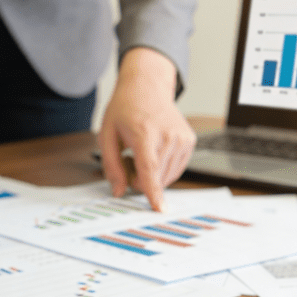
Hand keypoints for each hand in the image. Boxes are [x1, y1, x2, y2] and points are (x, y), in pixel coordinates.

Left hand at [97, 47, 195, 211]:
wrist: (147, 87)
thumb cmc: (125, 109)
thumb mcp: (107, 134)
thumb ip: (111, 166)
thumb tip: (118, 191)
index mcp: (145, 133)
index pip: (150, 168)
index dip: (153, 191)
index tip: (160, 209)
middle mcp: (168, 136)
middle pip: (157, 177)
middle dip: (140, 180)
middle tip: (129, 161)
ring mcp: (182, 138)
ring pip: (168, 177)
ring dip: (153, 176)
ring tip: (141, 154)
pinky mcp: (190, 141)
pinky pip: (176, 169)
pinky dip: (164, 169)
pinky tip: (155, 153)